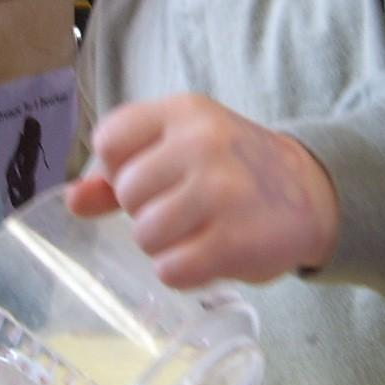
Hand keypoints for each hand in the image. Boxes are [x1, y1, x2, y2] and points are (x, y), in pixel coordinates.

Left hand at [63, 93, 338, 287]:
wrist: (311, 193)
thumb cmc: (233, 169)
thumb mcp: (180, 149)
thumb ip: (121, 171)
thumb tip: (73, 200)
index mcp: (183, 112)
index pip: (109, 140)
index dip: (117, 169)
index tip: (149, 179)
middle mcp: (203, 144)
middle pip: (127, 193)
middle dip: (144, 210)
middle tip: (181, 210)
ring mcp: (221, 191)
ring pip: (145, 235)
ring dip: (162, 246)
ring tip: (195, 233)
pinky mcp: (235, 240)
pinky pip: (171, 269)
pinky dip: (182, 272)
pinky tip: (207, 255)